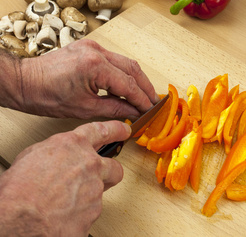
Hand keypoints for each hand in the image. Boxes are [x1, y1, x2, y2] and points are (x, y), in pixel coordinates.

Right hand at [0, 120, 129, 235]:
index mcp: (74, 146)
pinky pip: (90, 212)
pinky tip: (62, 216)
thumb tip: (58, 157)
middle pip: (114, 167)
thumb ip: (55, 152)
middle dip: (110, 172)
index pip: (102, 131)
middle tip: (100, 178)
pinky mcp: (95, 211)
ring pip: (99, 192)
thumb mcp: (32, 155)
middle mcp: (90, 165)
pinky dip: (79, 215)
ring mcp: (95, 189)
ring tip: (64, 203)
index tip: (123, 130)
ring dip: (86, 197)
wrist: (20, 218)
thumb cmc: (19, 189)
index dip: (116, 130)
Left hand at [19, 39, 159, 118]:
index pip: (129, 84)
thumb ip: (115, 108)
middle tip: (153, 102)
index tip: (150, 110)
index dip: (142, 99)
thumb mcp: (84, 108)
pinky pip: (114, 59)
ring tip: (143, 95)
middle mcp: (97, 51)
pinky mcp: (88, 47)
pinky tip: (127, 84)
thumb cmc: (45, 95)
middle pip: (133, 68)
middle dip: (145, 87)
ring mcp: (93, 46)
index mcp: (96, 66)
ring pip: (125, 62)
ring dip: (136, 78)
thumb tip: (133, 112)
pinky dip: (123, 72)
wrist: (23, 81)